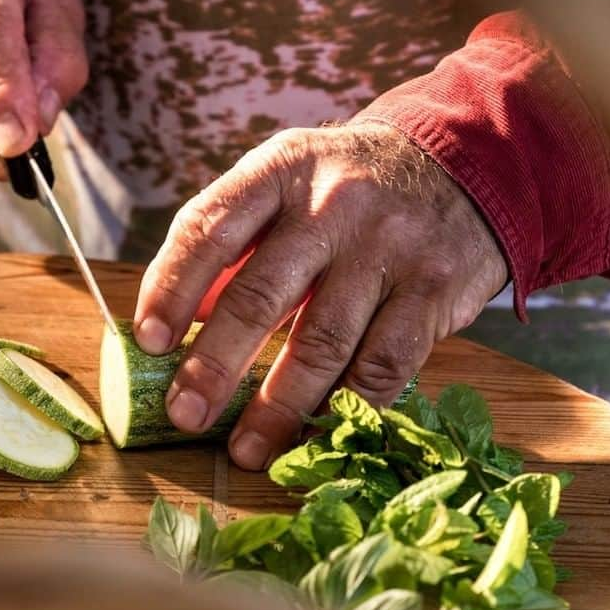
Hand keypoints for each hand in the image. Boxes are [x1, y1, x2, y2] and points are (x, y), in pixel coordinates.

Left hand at [133, 124, 508, 469]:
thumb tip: (176, 320)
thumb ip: (230, 243)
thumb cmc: (346, 188)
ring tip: (245, 450)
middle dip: (215, 364)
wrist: (462, 160)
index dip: (171, 288)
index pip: (210, 229)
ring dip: (277, 407)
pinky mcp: (433, 292)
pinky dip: (343, 410)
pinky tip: (312, 439)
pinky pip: (382, 365)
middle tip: (185, 416)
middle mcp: (334, 205)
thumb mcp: (284, 185)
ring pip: (321, 341)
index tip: (148, 343)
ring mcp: (388, 249)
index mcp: (279, 171)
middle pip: (261, 294)